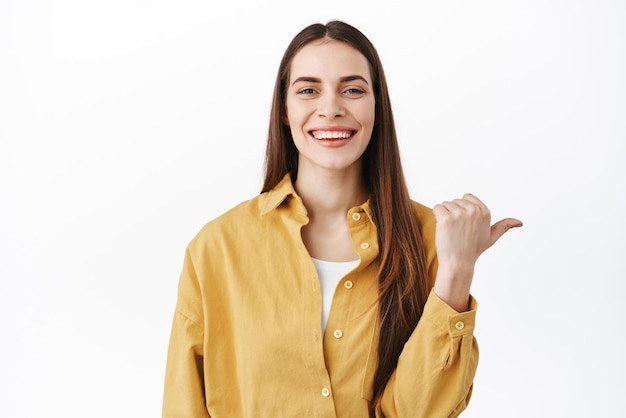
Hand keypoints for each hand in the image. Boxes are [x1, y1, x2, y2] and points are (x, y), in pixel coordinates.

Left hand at [432, 194, 521, 310]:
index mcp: (484, 211)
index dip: (463, 210)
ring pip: (445, 204)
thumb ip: (504, 226)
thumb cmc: (473, 250)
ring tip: (451, 231)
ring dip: (445, 216)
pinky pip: (437, 208)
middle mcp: (473, 210)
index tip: (465, 224)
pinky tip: (443, 228)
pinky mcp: (446, 217)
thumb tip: (520, 222)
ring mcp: (459, 213)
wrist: (458, 262)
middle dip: (453, 213)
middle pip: (455, 201)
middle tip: (458, 230)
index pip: (467, 197)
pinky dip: (436, 217)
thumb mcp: (491, 237)